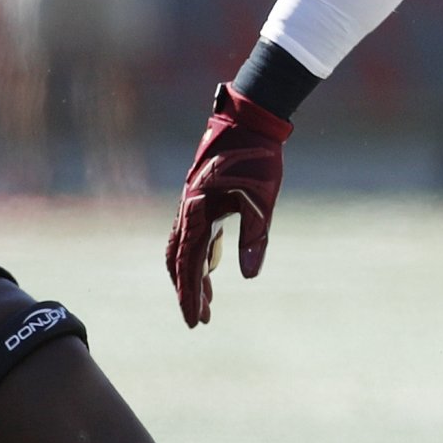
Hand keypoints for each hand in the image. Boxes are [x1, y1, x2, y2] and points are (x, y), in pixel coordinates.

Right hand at [165, 85, 291, 327]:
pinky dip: (198, 255)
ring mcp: (190, 204)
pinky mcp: (199, 199)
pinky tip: (211, 266)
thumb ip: (254, 238)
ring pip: (183, 249)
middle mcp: (188, 210)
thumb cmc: (258, 160)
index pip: (189, 265)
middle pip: (179, 261)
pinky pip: (192, 234)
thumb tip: (250, 276)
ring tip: (206, 301)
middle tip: (200, 319)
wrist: (249, 121)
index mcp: (198, 212)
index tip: (195, 321)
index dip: (191, 295)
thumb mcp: (262, 202)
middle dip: (188, 291)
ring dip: (192, 275)